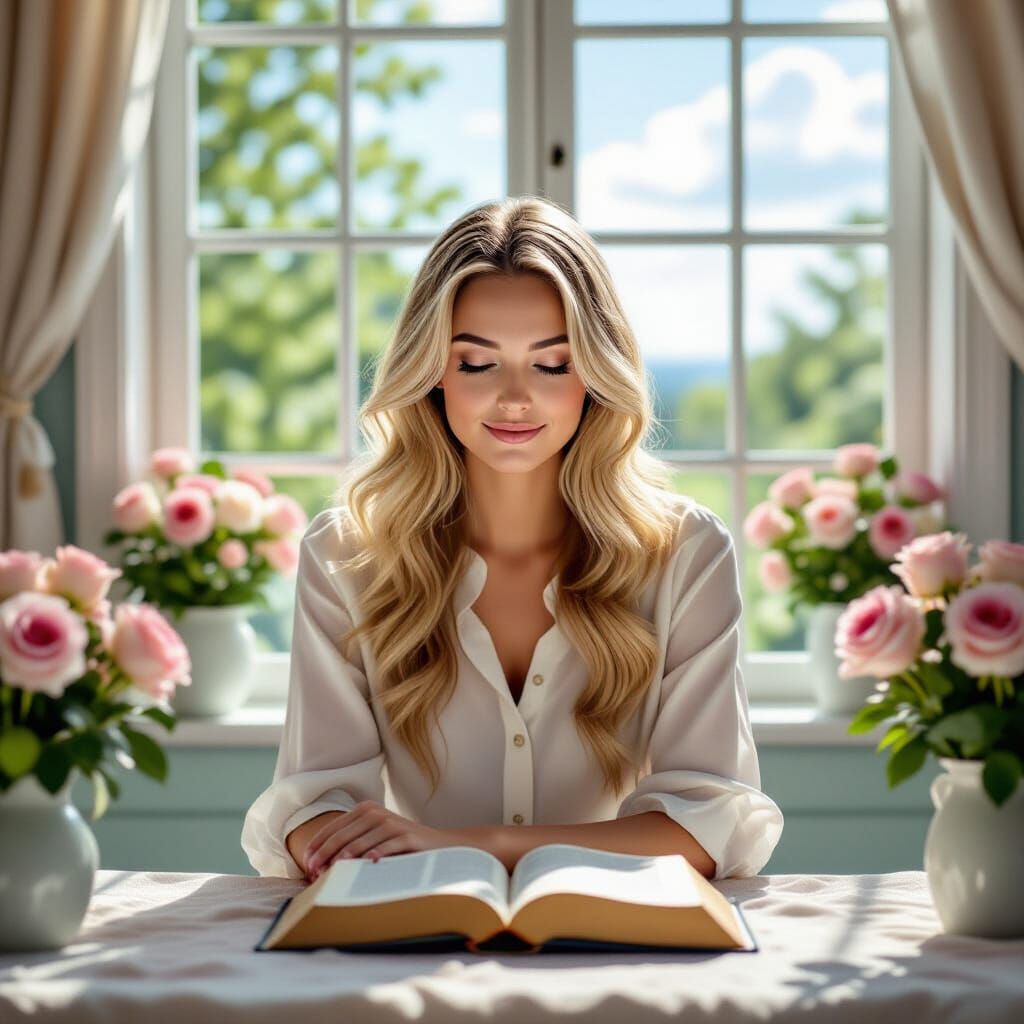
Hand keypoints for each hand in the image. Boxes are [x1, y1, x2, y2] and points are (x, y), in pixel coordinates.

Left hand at [304, 800, 454, 879]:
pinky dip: (372, 857)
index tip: (306, 865)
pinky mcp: (406, 836)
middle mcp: (375, 812)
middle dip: (324, 855)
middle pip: (341, 835)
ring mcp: (391, 823)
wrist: (438, 845)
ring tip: (330, 875)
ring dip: (342, 860)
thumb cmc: (399, 846)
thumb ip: (351, 845)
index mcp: (364, 809)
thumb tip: (322, 865)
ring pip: (359, 843)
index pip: (333, 828)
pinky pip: (383, 848)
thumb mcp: (373, 839)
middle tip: (313, 874)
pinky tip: (364, 866)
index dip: (317, 846)